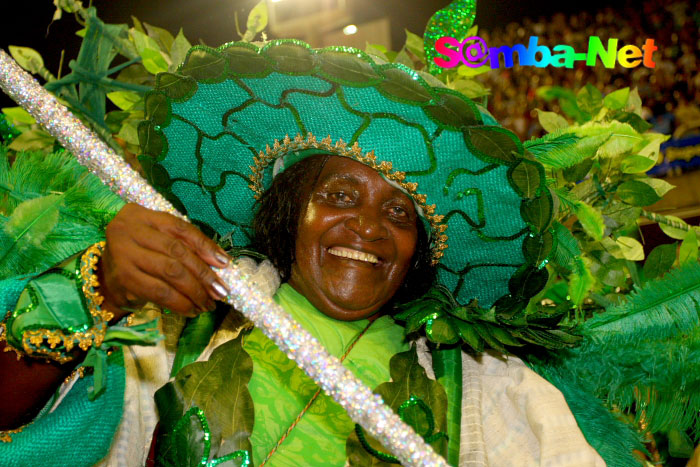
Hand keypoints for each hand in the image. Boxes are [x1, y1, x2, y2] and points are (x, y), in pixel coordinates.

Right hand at [98, 203, 229, 318]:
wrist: (104, 278)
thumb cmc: (140, 255)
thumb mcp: (158, 241)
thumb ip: (184, 245)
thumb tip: (221, 262)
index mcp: (141, 215)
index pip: (180, 228)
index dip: (205, 245)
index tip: (225, 263)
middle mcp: (128, 230)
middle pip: (176, 251)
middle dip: (203, 273)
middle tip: (220, 291)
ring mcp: (123, 254)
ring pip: (170, 272)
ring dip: (194, 292)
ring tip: (208, 304)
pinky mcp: (123, 279)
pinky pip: (159, 292)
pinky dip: (180, 303)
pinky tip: (191, 310)